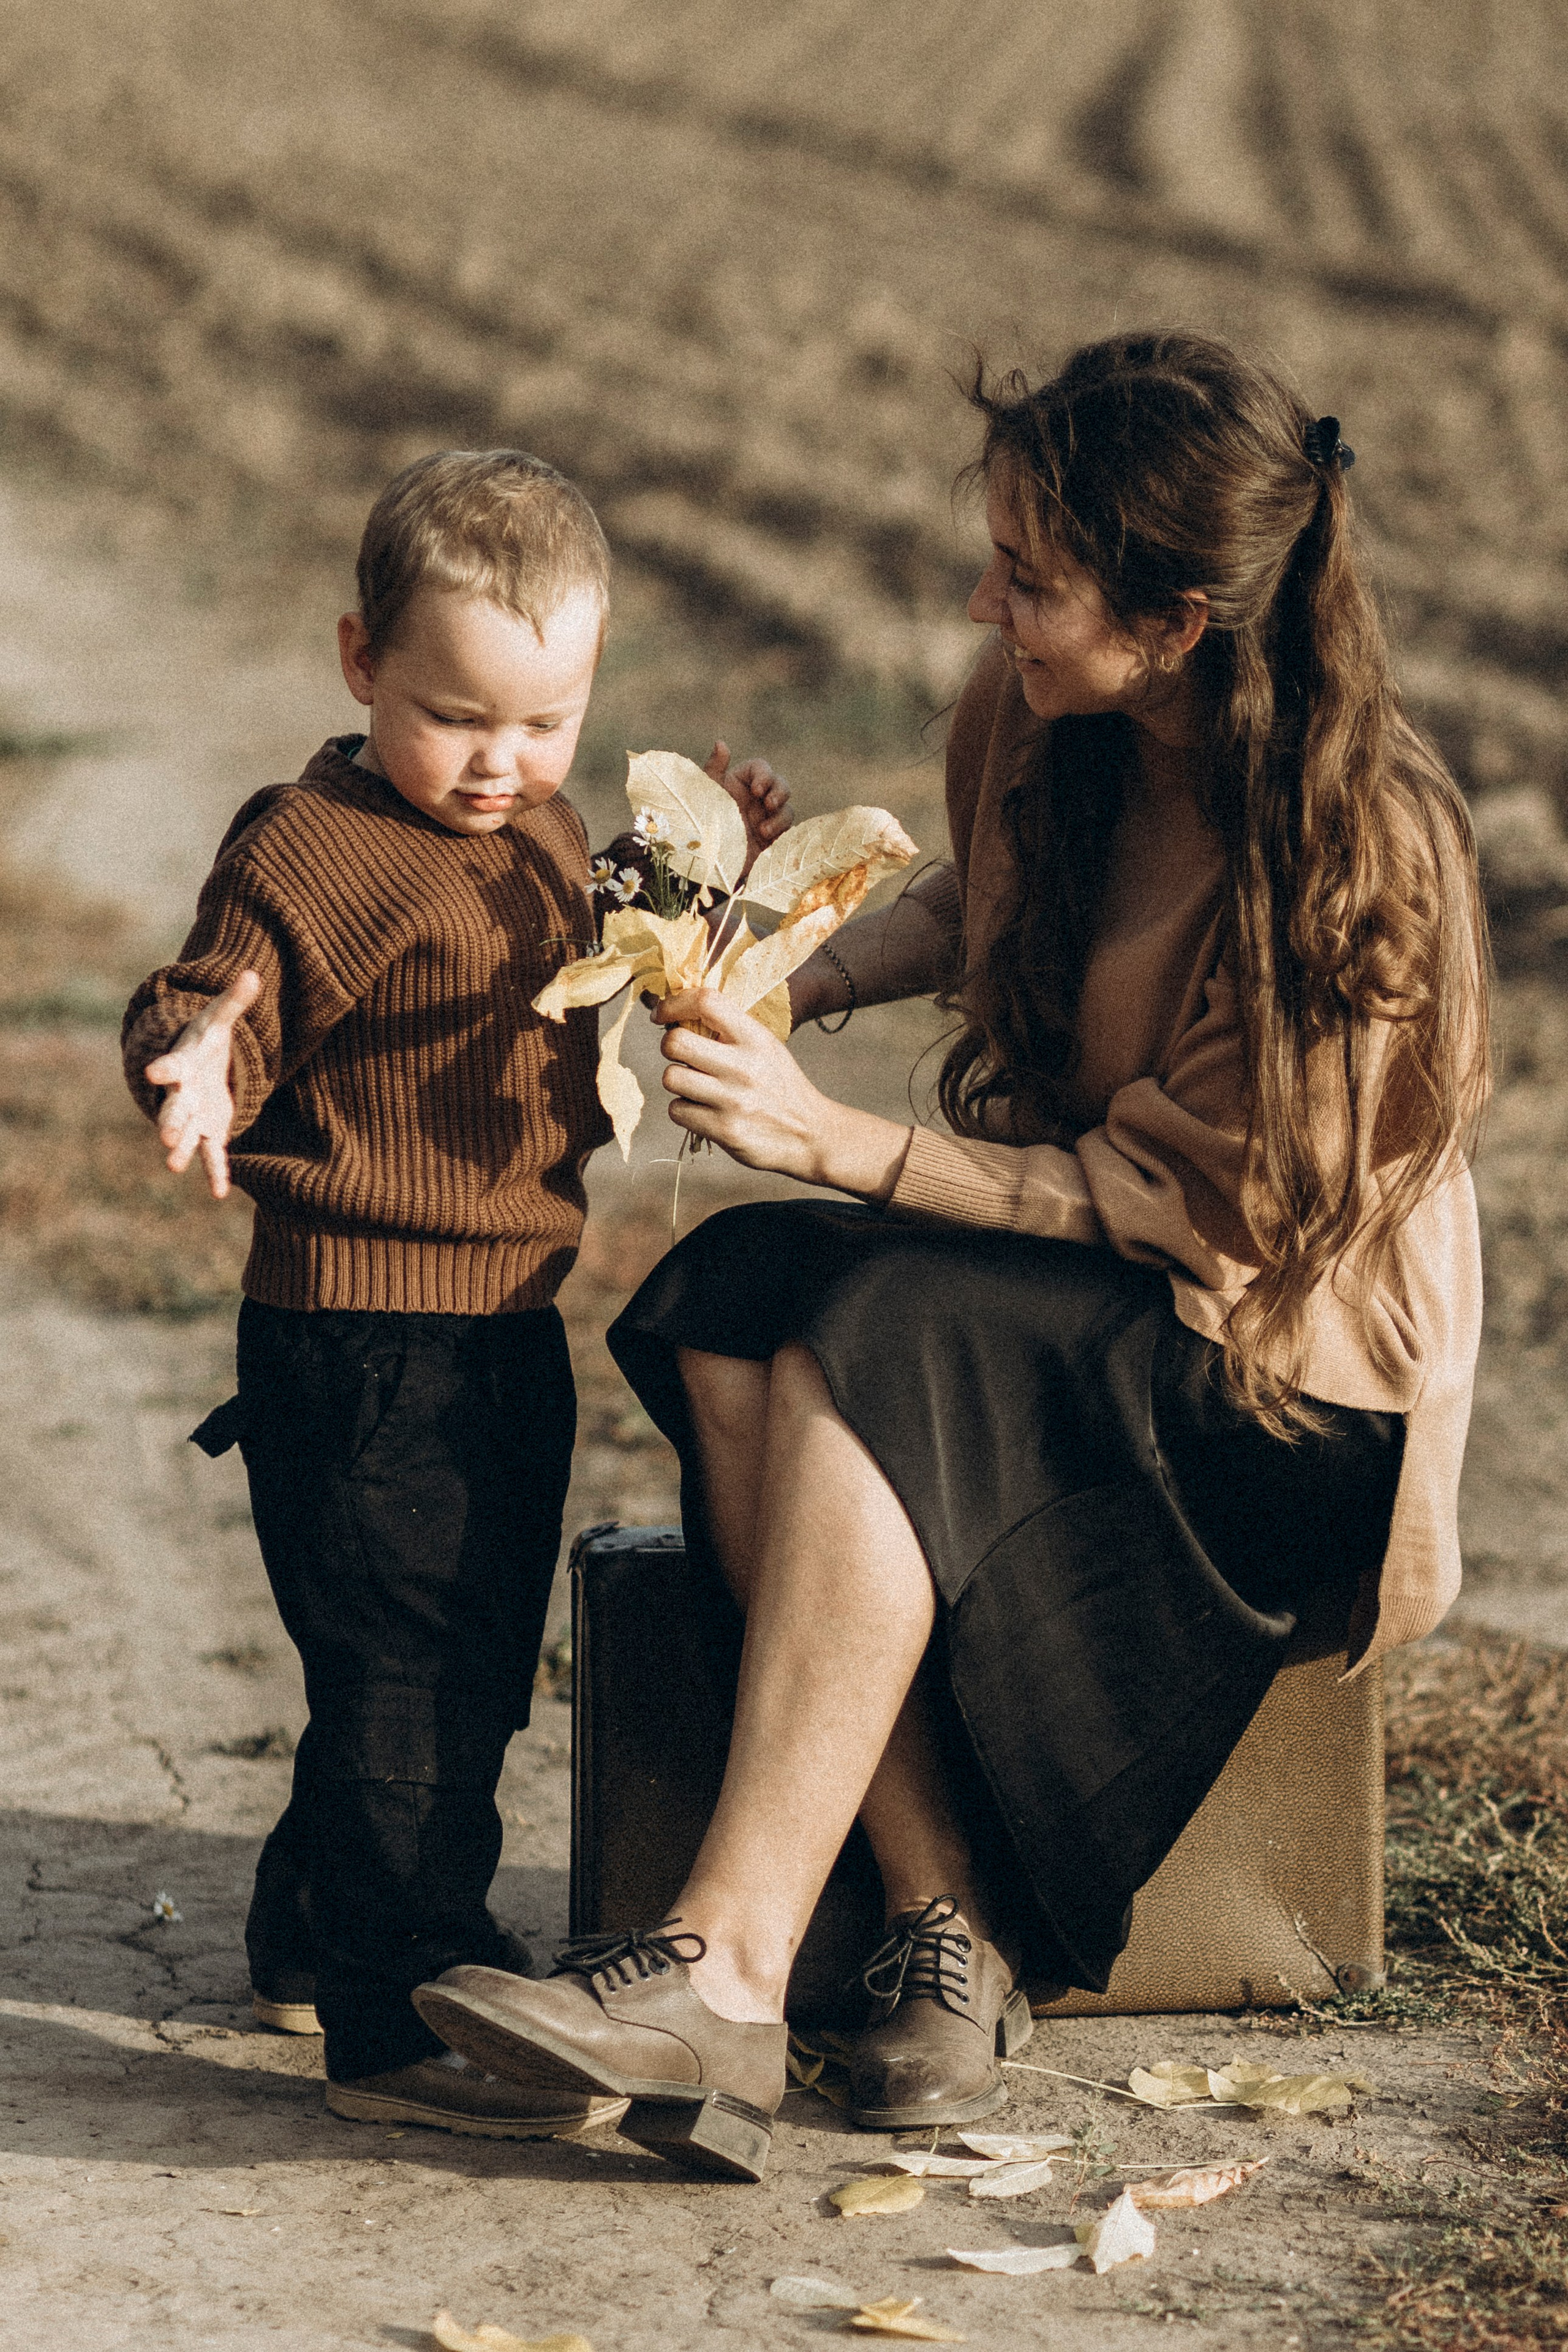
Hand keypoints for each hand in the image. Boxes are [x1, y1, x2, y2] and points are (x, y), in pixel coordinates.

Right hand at [142, 970, 261, 1199]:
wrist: (197, 1065)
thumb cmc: (207, 1040)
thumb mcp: (220, 1020)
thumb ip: (235, 1001)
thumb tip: (254, 975)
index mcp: (183, 1064)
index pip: (171, 1066)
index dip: (163, 1069)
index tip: (152, 1073)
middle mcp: (183, 1094)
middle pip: (175, 1108)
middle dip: (171, 1121)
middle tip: (166, 1137)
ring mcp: (194, 1115)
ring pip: (187, 1136)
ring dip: (181, 1150)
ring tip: (173, 1165)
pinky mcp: (209, 1131)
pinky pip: (212, 1154)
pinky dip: (215, 1172)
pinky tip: (219, 1192)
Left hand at [655, 988, 909, 1199]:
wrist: (811, 1135)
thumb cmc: (781, 1087)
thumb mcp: (766, 1048)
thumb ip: (730, 1029)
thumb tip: (678, 1013)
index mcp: (755, 1038)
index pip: (705, 1002)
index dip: (673, 1004)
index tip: (662, 1014)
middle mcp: (744, 1067)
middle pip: (674, 1042)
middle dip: (670, 1046)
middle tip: (682, 1055)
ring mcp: (733, 1101)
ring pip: (671, 1077)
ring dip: (679, 1081)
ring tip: (698, 1086)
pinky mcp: (724, 1131)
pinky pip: (677, 1111)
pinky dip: (685, 1111)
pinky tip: (705, 1111)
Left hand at [704, 739, 790, 878]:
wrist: (704, 866)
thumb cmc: (699, 827)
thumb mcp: (704, 796)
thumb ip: (714, 769)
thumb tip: (721, 742)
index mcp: (738, 784)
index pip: (760, 768)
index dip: (764, 774)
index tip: (758, 789)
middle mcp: (754, 800)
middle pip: (780, 784)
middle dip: (780, 791)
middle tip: (769, 804)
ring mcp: (765, 819)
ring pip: (787, 808)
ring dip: (780, 816)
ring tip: (763, 830)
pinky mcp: (772, 840)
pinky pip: (788, 830)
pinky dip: (782, 832)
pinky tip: (768, 839)